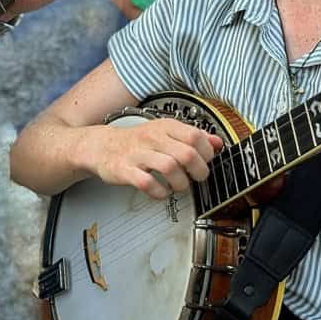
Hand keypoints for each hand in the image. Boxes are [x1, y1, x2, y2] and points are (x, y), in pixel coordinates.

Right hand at [85, 119, 222, 199]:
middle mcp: (152, 138)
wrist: (102, 146)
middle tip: (196, 177)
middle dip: (198, 171)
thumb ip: (193, 137)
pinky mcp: (125, 170)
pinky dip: (159, 192)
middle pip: (187, 154)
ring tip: (178, 186)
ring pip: (169, 168)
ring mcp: (138, 154)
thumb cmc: (138, 141)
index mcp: (165, 126)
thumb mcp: (166, 132)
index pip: (196, 136)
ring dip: (180, 183)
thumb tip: (218, 143)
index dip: (207, 153)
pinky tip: (161, 192)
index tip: (205, 161)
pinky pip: (147, 183)